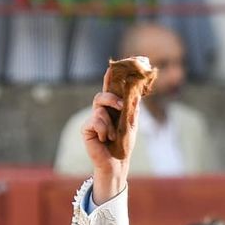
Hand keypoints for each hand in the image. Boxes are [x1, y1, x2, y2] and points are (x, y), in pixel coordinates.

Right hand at [82, 66, 135, 203]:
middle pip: (103, 93)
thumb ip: (132, 106)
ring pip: (100, 109)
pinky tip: (104, 139)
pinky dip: (103, 130)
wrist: (116, 162)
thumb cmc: (124, 142)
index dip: (117, 73)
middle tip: (122, 105)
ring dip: (110, 124)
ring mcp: (92, 118)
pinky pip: (95, 121)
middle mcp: (101, 109)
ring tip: (112, 135)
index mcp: (113, 106)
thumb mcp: (131, 122)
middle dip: (112, 97)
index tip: (126, 61)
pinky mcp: (86, 128)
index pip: (113, 86)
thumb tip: (137, 89)